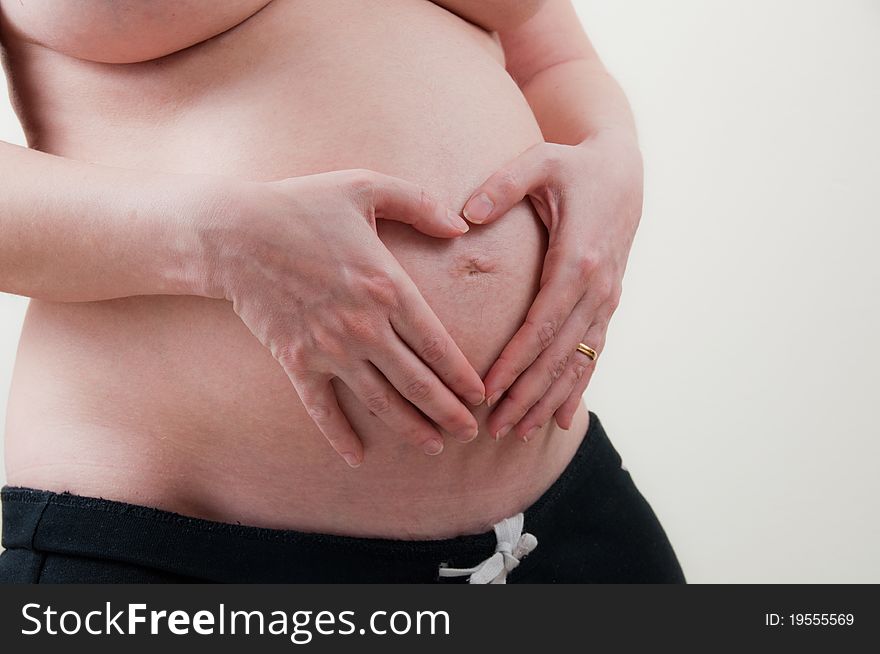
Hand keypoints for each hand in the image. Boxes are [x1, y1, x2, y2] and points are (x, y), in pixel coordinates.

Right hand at [198, 169, 484, 466]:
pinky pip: (322, 408)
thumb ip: (419, 203)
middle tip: (470, 433)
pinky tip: (357, 457)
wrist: (233, 233)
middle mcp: (363, 327)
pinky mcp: (297, 361)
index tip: (481, 396)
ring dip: (410, 428)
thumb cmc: (302, 205)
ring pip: (380, 402)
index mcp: (387, 287)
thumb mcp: (365, 186)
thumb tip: (460, 227)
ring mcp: (329, 349)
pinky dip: (339, 435)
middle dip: (448, 412)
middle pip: (417, 382)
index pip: (437, 344)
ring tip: (433, 447)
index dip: (463, 376)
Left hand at [461, 132, 642, 440]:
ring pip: (578, 362)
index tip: (488, 391)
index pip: (542, 323)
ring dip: (548, 400)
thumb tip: (465, 215)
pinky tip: (558, 419)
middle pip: (559, 354)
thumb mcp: (540, 162)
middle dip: (527, 394)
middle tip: (494, 428)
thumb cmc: (574, 166)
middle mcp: (597, 287)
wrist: (623, 170)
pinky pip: (592, 354)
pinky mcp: (607, 304)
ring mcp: (606, 299)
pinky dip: (576, 388)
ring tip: (518, 433)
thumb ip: (502, 185)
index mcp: (578, 259)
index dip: (516, 361)